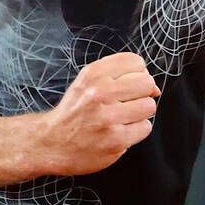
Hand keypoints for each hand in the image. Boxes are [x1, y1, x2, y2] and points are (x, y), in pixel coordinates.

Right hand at [39, 52, 160, 175]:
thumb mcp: (87, 83)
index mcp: (93, 74)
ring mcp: (108, 117)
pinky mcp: (116, 139)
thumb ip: (119, 77)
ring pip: (149, 106)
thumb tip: (154, 88)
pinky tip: (119, 132)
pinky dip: (136, 131)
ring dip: (139, 114)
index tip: (127, 85)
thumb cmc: (73, 113)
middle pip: (147, 83)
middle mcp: (99, 92)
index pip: (136, 62)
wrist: (50, 143)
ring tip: (121, 119)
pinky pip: (145, 127)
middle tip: (125, 104)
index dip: (136, 74)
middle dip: (141, 94)